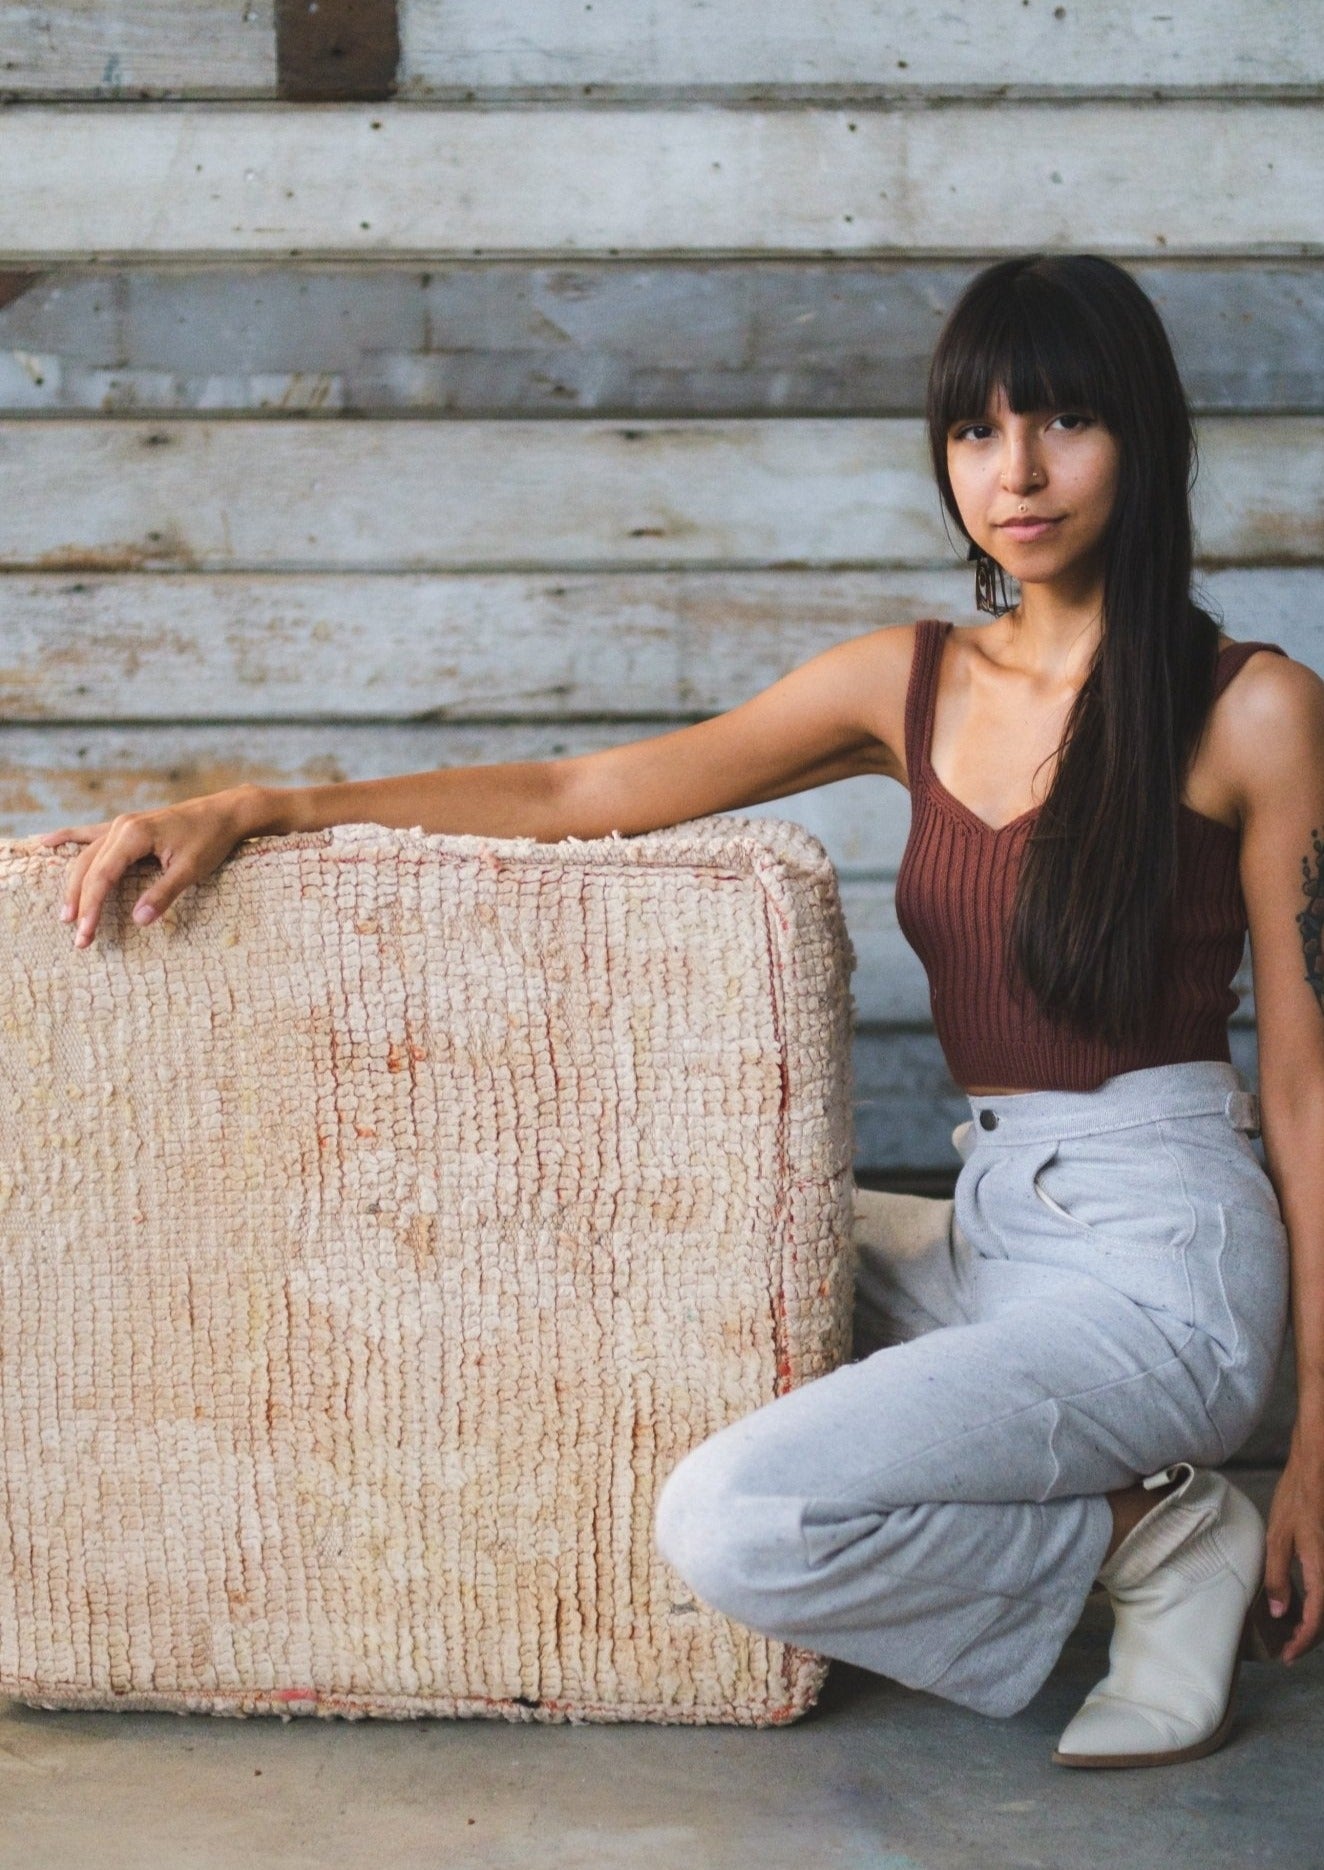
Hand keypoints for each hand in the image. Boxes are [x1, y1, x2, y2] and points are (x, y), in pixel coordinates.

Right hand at [33, 786, 261, 949]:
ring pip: (86, 857)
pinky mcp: (127, 826)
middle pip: (88, 869)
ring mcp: (121, 824)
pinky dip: (68, 839)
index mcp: (133, 835)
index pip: (102, 876)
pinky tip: (46, 843)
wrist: (225, 812)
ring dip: (74, 885)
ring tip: (65, 914)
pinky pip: (90, 835)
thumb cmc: (210, 840)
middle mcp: (121, 826)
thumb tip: (138, 920)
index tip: (86, 934)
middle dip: (80, 903)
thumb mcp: (190, 870)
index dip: (91, 907)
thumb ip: (163, 894)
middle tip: (77, 936)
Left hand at [1264, 1434, 1323, 1663]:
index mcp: (1320, 1571)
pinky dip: (1313, 1604)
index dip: (1301, 1642)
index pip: (1316, 1620)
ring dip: (1311, 1623)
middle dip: (1307, 1638)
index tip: (1286, 1656)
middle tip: (1286, 1650)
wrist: (1315, 1472)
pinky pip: (1323, 1590)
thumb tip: (1279, 1612)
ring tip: (1290, 1633)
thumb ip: (1278, 1575)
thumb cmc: (1295, 1500)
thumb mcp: (1278, 1536)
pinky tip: (1297, 1605)